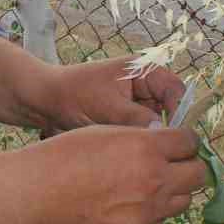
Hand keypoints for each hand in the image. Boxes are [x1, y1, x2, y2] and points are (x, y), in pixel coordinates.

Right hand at [30, 124, 206, 223]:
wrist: (35, 192)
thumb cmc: (64, 154)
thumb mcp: (107, 132)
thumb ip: (142, 139)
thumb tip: (166, 146)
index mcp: (147, 148)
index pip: (191, 142)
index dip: (183, 142)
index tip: (175, 144)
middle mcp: (154, 180)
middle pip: (198, 175)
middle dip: (187, 167)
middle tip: (171, 166)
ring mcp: (147, 212)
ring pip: (182, 202)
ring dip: (171, 193)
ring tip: (145, 187)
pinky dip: (150, 215)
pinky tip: (126, 206)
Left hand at [36, 56, 187, 134]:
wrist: (45, 102)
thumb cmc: (74, 94)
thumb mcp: (107, 106)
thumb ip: (136, 118)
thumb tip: (161, 134)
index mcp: (144, 71)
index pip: (175, 90)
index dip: (177, 112)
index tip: (169, 134)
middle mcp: (145, 86)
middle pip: (170, 109)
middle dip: (162, 128)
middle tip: (152, 148)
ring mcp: (136, 104)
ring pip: (157, 125)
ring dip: (148, 137)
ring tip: (135, 149)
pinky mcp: (127, 120)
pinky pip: (142, 133)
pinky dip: (137, 142)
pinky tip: (128, 152)